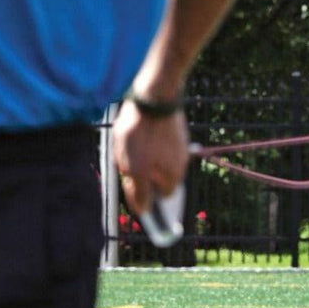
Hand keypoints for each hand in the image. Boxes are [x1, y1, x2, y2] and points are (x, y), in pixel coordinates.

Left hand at [112, 100, 190, 214]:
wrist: (154, 97)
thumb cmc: (141, 135)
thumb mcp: (133, 168)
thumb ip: (140, 192)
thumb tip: (144, 210)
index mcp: (173, 176)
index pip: (159, 198)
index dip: (142, 193)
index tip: (128, 182)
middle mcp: (181, 164)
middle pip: (157, 178)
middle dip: (142, 172)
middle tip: (126, 160)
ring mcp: (180, 146)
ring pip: (157, 159)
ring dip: (143, 155)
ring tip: (130, 142)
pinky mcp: (176, 131)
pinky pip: (159, 143)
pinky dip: (148, 141)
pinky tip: (137, 130)